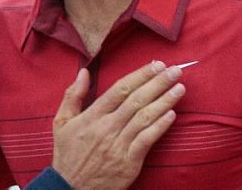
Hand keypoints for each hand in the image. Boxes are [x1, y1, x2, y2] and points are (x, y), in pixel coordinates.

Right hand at [51, 61, 185, 188]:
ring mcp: (118, 145)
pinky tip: (172, 115)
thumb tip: (83, 71)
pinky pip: (146, 140)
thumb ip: (73, 95)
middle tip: (176, 70)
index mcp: (92, 116)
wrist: (70, 188)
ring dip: (164, 101)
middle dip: (158, 83)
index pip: (120, 89)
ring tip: (180, 88)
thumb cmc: (67, 154)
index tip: (156, 65)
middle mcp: (106, 127)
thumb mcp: (61, 122)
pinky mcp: (128, 162)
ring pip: (144, 118)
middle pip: (136, 100)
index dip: (140, 75)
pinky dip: (160, 126)